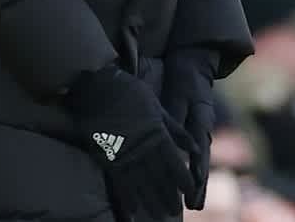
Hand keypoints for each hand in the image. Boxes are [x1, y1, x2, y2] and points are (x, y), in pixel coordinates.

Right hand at [63, 64, 196, 217]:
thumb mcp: (158, 108)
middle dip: (167, 196)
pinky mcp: (106, 157)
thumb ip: (175, 131)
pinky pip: (118, 183)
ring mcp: (123, 154)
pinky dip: (126, 199)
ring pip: (140, 184)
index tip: (189, 191)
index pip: (173, 163)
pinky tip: (133, 212)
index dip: (182, 179)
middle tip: (173, 211)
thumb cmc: (131, 93)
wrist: (100, 86)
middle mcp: (142, 148)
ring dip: (150, 201)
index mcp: (157, 135)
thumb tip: (194, 147)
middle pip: (158, 178)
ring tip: (158, 215)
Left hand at [161, 51, 218, 209]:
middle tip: (194, 206)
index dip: (197, 163)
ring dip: (199, 185)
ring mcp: (204, 132)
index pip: (200, 145)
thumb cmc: (184, 79)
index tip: (195, 179)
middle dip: (199, 185)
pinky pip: (197, 158)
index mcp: (202, 117)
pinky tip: (191, 190)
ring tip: (195, 206)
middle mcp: (205, 128)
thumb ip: (176, 117)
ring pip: (202, 163)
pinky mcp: (198, 134)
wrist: (195, 67)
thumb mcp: (178, 95)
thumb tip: (172, 139)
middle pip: (204, 160)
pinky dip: (195, 175)